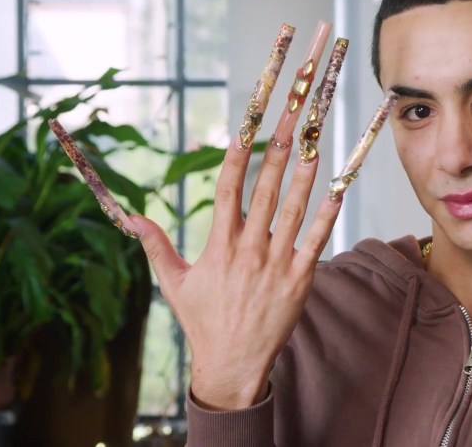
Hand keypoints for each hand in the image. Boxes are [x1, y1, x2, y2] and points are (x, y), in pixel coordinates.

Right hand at [131, 25, 341, 409]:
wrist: (232, 364)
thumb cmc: (201, 320)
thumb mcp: (171, 282)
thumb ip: (155, 244)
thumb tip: (133, 215)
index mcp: (218, 243)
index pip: (228, 185)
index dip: (239, 148)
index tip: (249, 118)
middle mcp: (249, 246)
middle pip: (266, 183)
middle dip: (281, 142)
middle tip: (295, 108)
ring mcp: (277, 262)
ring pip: (294, 205)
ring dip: (307, 166)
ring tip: (318, 132)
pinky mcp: (300, 280)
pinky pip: (316, 241)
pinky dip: (327, 214)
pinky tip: (339, 187)